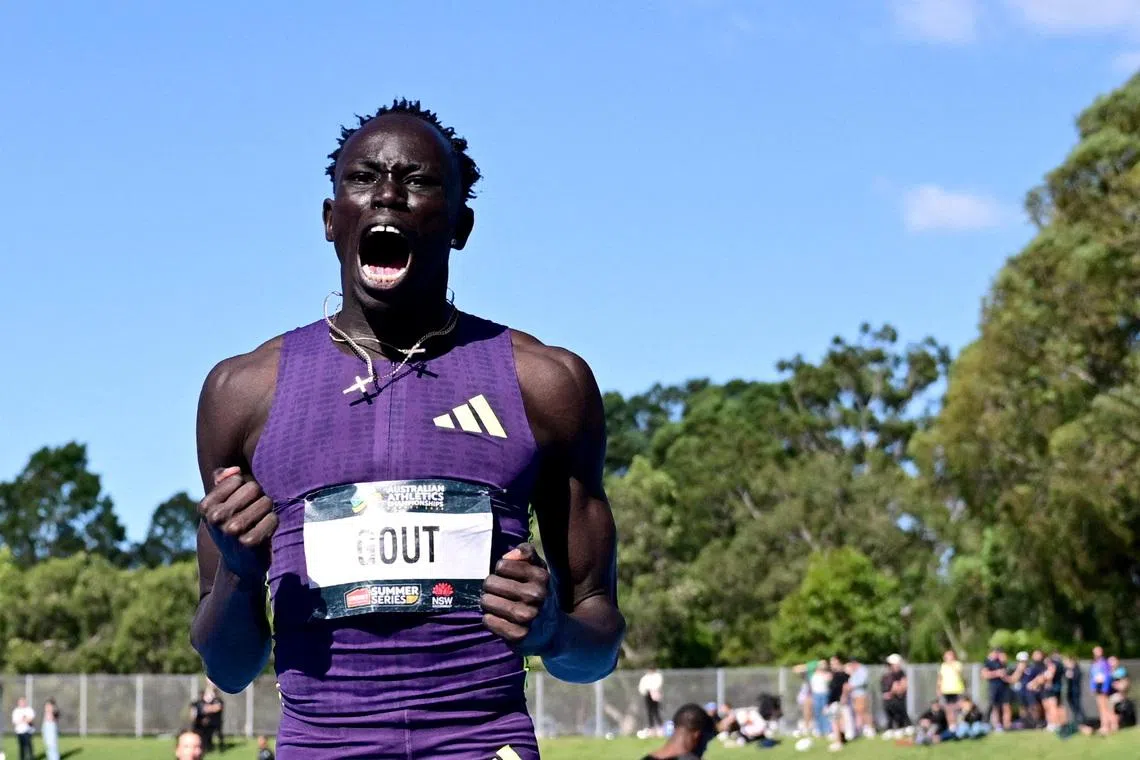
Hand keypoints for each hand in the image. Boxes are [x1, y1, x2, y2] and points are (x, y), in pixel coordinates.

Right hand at [199, 467, 276, 581]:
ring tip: (258, 522)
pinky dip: (273, 522)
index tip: (241, 504)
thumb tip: (234, 471)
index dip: (244, 488)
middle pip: (253, 488)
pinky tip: (265, 532)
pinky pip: (273, 518)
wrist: (239, 563)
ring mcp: (232, 531)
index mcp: (206, 506)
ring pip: (266, 501)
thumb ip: (223, 481)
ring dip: (267, 510)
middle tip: (253, 513)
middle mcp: (216, 518)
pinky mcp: (249, 543)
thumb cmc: (232, 527)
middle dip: (258, 497)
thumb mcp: (221, 504)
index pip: (237, 479)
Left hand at [481, 543, 559, 653]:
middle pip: (490, 583)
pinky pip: (489, 621)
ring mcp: (528, 616)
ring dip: (488, 602)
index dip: (501, 570)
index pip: (502, 565)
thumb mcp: (539, 569)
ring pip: (487, 601)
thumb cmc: (538, 593)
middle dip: (491, 586)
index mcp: (541, 576)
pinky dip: (489, 619)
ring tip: (496, 604)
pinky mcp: (518, 635)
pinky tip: (498, 618)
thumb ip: (526, 553)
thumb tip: (508, 556)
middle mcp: (536, 596)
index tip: (507, 577)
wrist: (552, 630)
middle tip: (498, 592)